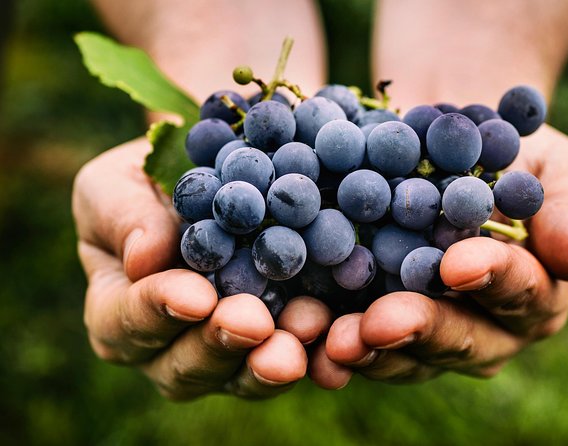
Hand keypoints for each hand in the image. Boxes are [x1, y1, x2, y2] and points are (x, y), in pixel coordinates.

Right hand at [72, 138, 331, 399]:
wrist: (208, 181)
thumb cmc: (149, 184)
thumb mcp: (117, 184)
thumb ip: (123, 218)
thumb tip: (145, 258)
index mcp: (118, 311)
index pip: (126, 322)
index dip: (157, 311)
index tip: (196, 295)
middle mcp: (167, 347)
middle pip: (186, 365)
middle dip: (222, 344)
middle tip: (254, 321)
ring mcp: (223, 353)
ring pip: (242, 375)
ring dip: (273, 358)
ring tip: (306, 328)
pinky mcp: (274, 344)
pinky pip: (294, 359)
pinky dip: (317, 353)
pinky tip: (338, 338)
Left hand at [309, 125, 567, 387]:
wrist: (437, 141)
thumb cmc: (503, 149)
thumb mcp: (551, 163)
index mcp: (534, 292)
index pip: (520, 291)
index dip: (493, 278)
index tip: (458, 262)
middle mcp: (483, 326)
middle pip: (458, 339)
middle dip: (420, 330)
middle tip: (380, 323)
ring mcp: (425, 329)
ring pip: (402, 354)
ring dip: (365, 350)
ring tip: (331, 340)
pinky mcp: (373, 321)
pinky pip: (355, 341)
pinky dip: (327, 340)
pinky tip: (301, 334)